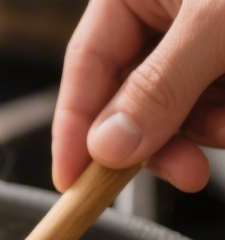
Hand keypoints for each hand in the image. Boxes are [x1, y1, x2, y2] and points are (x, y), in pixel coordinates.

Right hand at [52, 0, 224, 192]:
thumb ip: (159, 86)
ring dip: (197, 133)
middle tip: (181, 173)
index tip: (71, 182)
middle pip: (129, 95)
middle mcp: (158, 8)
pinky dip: (218, 119)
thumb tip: (107, 146)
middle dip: (156, 140)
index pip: (85, 63)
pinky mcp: (220, 52)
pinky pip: (205, 100)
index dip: (75, 128)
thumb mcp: (211, 26)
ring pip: (172, 105)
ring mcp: (192, 31)